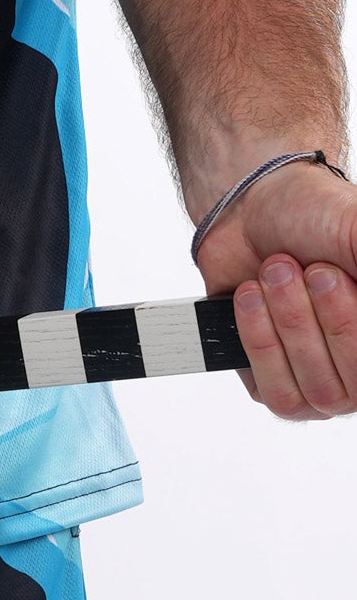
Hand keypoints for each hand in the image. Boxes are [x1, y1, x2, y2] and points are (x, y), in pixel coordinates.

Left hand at [194, 158, 356, 418]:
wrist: (252, 205)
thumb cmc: (318, 217)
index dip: (352, 321)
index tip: (342, 276)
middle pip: (355, 384)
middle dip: (330, 317)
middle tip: (314, 269)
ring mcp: (324, 383)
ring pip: (318, 392)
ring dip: (291, 322)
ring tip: (276, 271)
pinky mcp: (277, 385)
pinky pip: (277, 394)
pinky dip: (260, 339)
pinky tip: (251, 297)